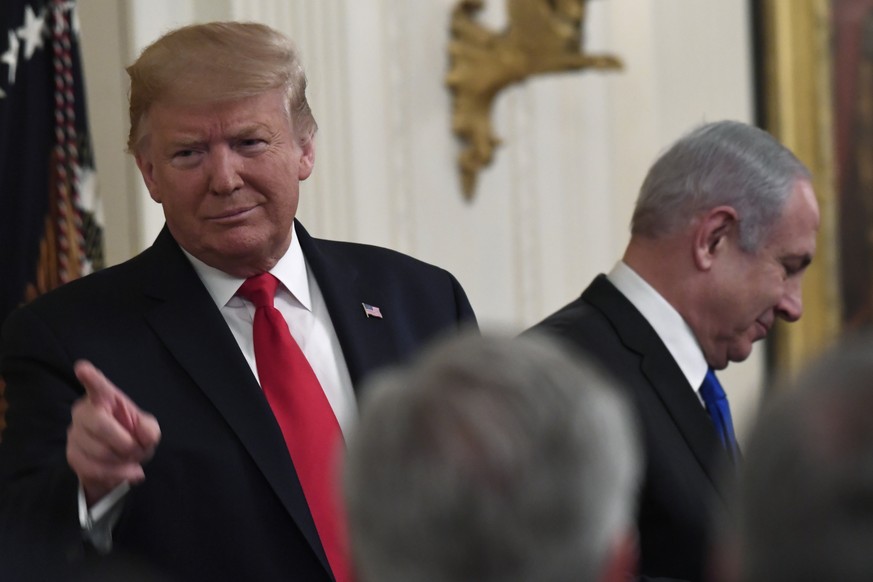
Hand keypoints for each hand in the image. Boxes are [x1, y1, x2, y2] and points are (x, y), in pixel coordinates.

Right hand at [66, 360, 160, 505]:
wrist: (119, 463)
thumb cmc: (132, 436)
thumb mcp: (148, 431)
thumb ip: (150, 430)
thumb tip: (144, 435)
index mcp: (106, 398)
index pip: (97, 385)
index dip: (90, 377)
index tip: (82, 368)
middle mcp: (84, 411)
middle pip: (100, 425)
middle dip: (125, 442)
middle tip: (137, 449)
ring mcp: (75, 433)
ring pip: (98, 451)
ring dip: (122, 461)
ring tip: (130, 459)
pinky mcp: (72, 454)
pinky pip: (93, 468)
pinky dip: (115, 474)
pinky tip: (127, 471)